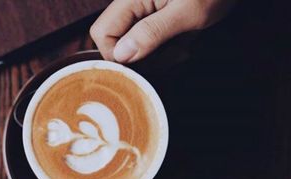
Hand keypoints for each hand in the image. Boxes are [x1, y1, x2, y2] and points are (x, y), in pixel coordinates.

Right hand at [90, 0, 235, 62]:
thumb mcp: (187, 13)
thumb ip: (152, 32)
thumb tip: (121, 55)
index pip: (102, 33)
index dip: (118, 55)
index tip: (146, 61)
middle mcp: (132, 4)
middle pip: (116, 43)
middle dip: (144, 57)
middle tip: (175, 51)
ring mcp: (144, 12)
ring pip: (135, 47)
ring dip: (160, 55)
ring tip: (185, 43)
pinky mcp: (155, 19)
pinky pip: (151, 43)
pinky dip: (168, 49)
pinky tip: (186, 40)